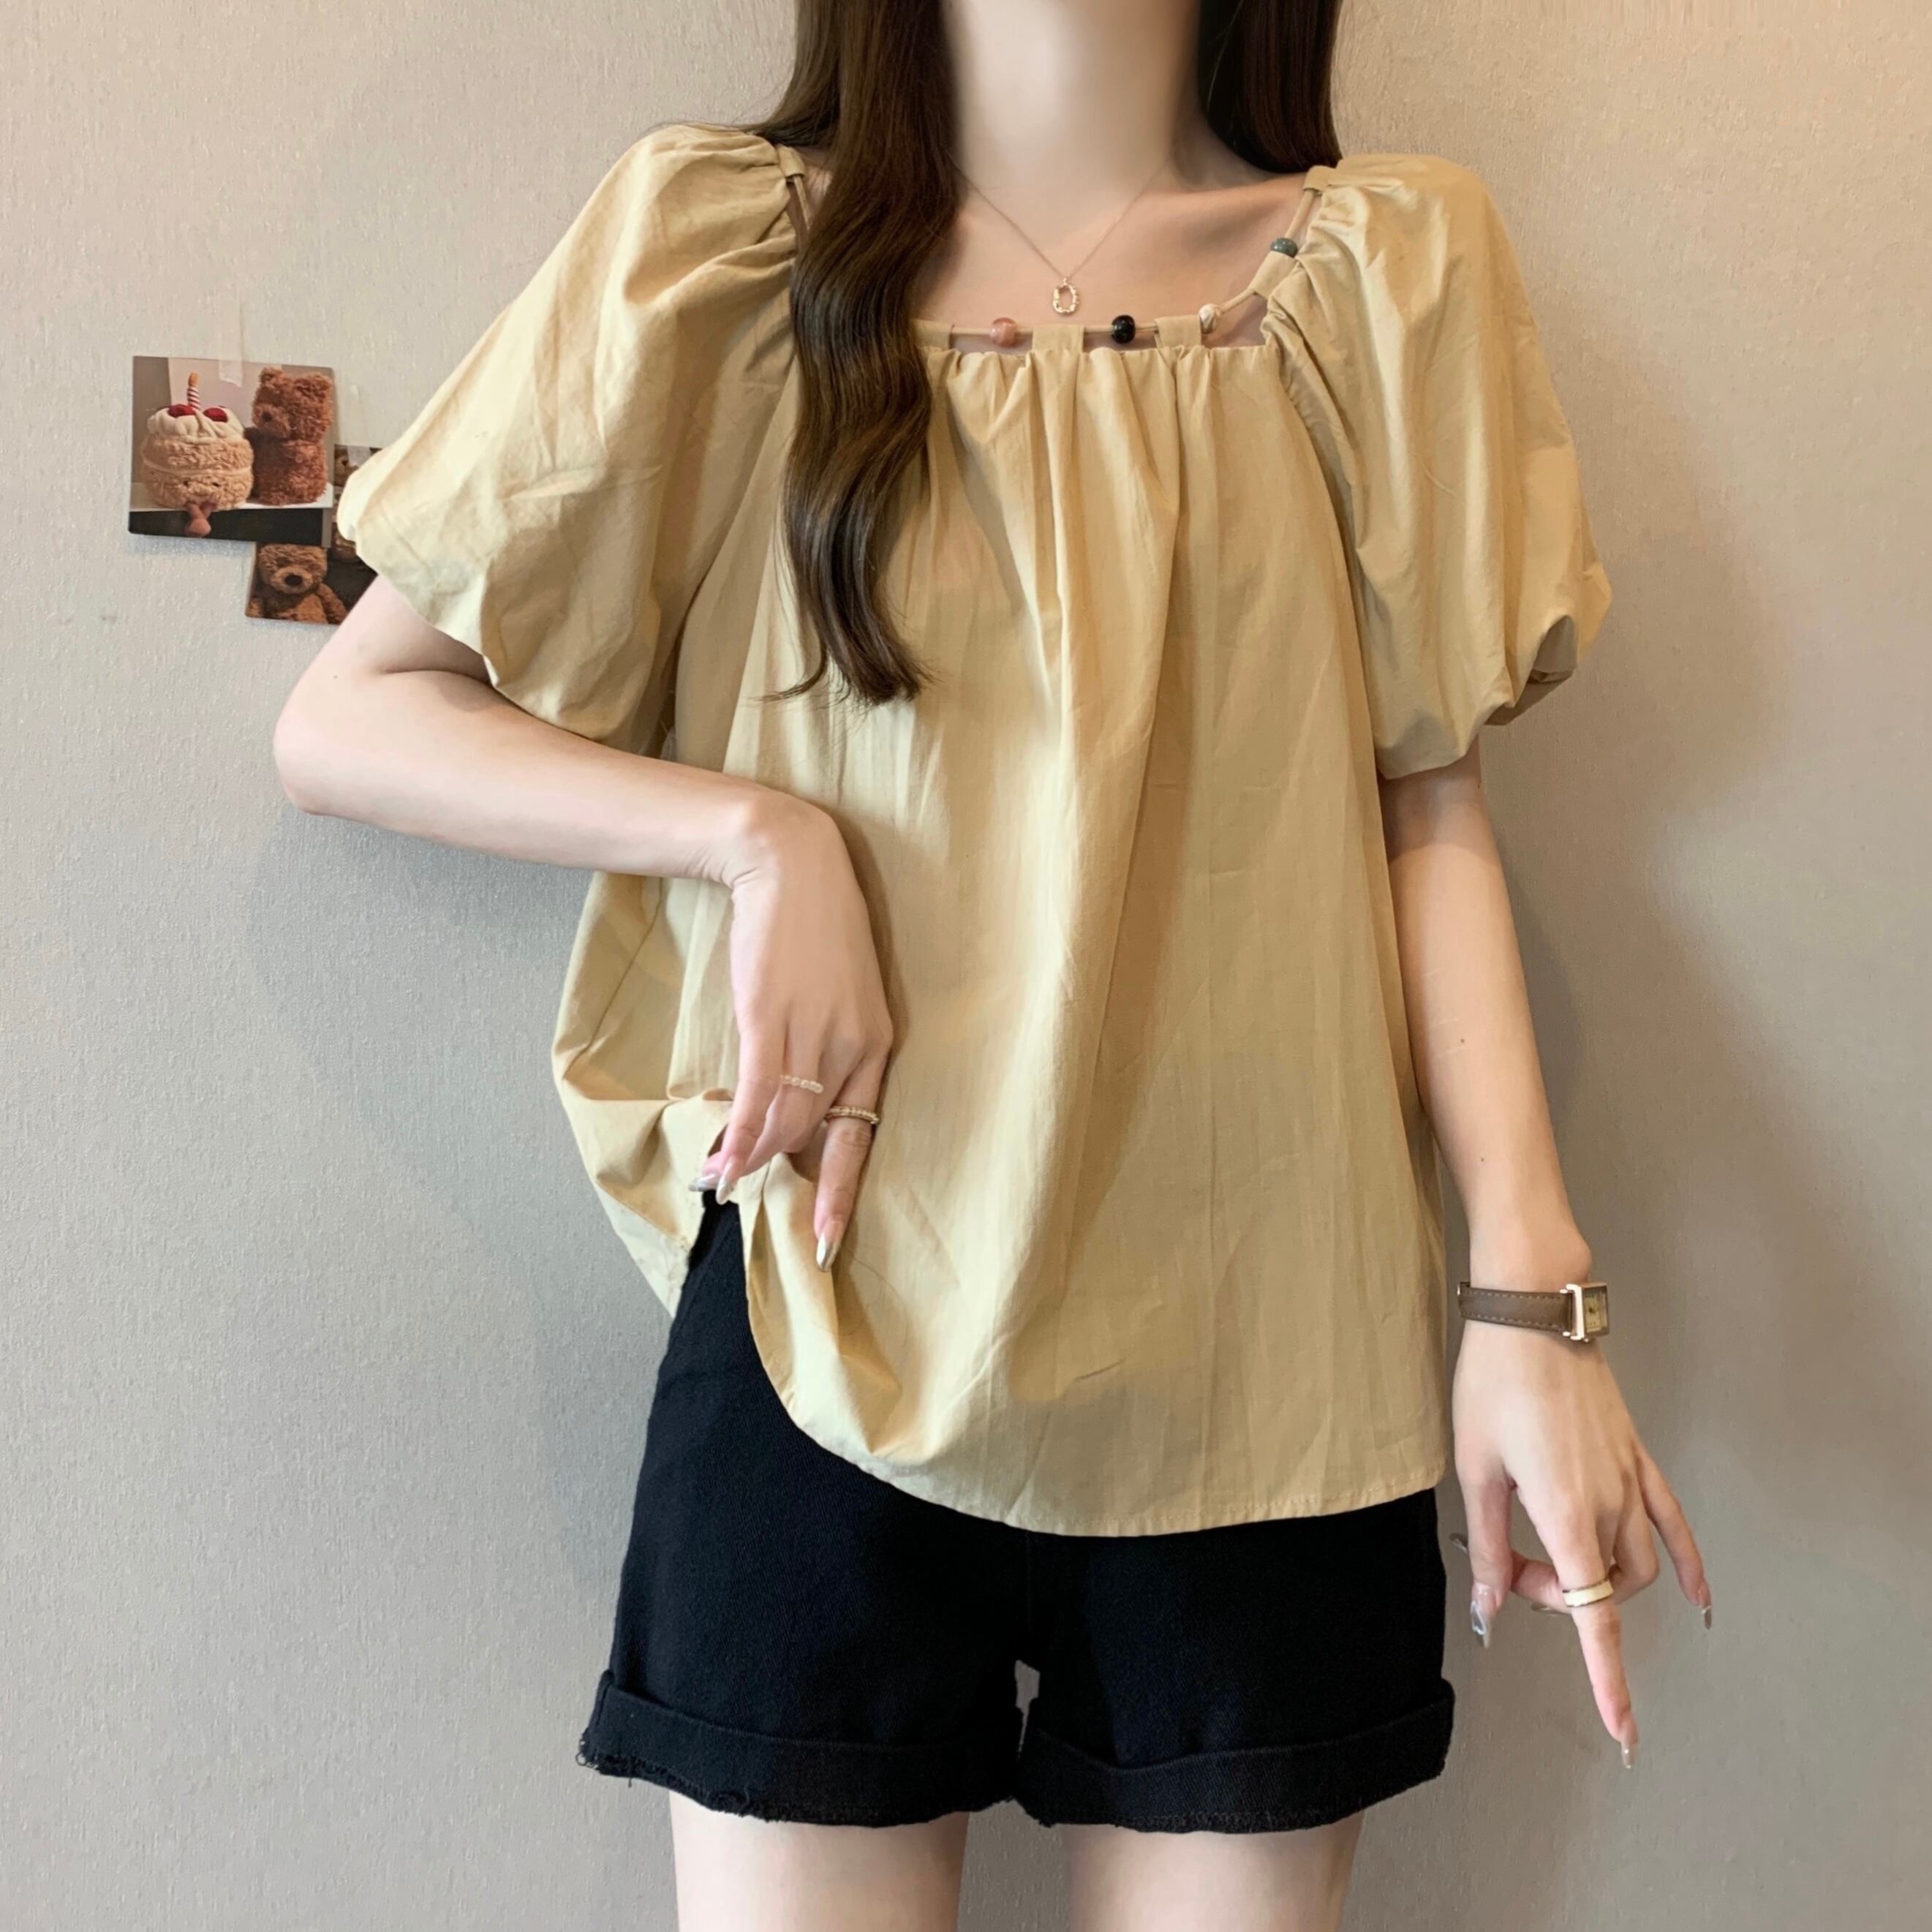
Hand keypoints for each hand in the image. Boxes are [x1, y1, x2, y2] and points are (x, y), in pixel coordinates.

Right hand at [695, 793, 892, 1268]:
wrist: (790, 863)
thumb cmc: (812, 925)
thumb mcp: (837, 990)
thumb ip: (825, 1042)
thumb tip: (793, 1092)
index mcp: (878, 1042)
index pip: (863, 1130)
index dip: (842, 1187)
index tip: (828, 1235)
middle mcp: (854, 1047)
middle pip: (820, 1136)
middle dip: (792, 1186)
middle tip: (758, 1216)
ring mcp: (815, 1035)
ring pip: (787, 1124)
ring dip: (750, 1163)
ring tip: (718, 1185)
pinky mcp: (773, 1021)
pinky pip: (758, 1099)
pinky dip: (739, 1139)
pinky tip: (720, 1167)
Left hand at [1450, 1295, 1711, 1767]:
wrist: (1534, 1311)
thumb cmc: (1494, 1382)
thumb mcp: (1474, 1467)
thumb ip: (1487, 1545)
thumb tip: (1489, 1607)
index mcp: (1564, 1511)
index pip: (1591, 1616)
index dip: (1606, 1679)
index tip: (1624, 1732)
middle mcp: (1608, 1502)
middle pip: (1598, 1587)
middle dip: (1554, 1599)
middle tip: (1505, 1568)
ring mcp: (1628, 1477)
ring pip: (1633, 1562)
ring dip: (1595, 1579)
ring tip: (1538, 1553)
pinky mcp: (1634, 1454)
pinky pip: (1671, 1520)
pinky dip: (1687, 1561)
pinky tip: (1698, 1594)